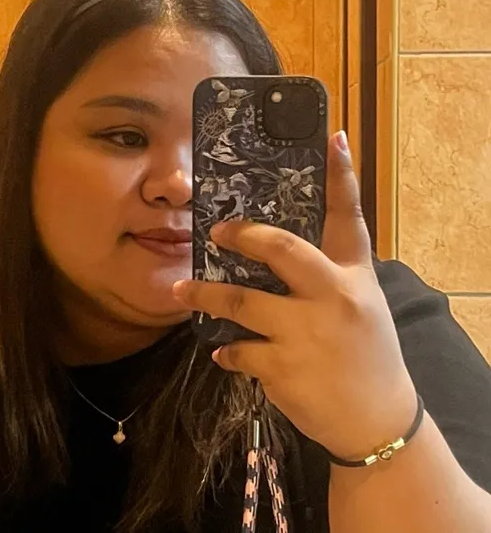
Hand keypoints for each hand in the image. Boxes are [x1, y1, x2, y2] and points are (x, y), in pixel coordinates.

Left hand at [173, 131, 418, 460]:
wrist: (376, 419)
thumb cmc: (366, 350)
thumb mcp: (361, 300)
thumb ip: (331, 267)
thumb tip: (290, 239)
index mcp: (353, 275)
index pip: (348, 216)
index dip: (340, 175)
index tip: (332, 137)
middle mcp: (333, 297)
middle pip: (282, 249)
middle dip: (244, 235)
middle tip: (215, 230)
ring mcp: (307, 334)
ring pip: (241, 302)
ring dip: (205, 295)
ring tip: (179, 291)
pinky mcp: (283, 369)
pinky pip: (239, 351)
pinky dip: (227, 350)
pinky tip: (222, 350)